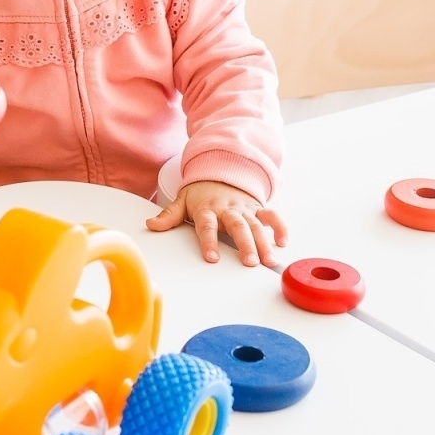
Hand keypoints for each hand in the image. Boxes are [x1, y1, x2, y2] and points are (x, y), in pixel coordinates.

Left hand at [146, 181, 288, 266]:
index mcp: (207, 208)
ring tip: (268, 261)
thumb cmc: (200, 193)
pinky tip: (283, 242)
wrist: (219, 171)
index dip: (209, 241)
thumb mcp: (181, 201)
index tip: (212, 258)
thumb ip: (169, 216)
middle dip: (244, 244)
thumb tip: (151, 225)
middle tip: (249, 262)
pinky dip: (280, 227)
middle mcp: (228, 208)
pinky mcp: (257, 208)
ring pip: (256, 225)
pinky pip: (272, 216)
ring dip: (264, 243)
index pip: (207, 226)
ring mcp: (244, 208)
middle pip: (237, 226)